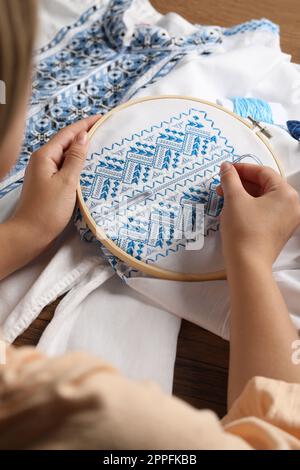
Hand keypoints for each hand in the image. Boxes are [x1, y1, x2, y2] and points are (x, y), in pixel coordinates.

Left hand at [11, 115, 99, 246]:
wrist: (30, 234)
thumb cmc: (48, 210)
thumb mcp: (66, 182)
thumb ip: (75, 158)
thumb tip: (83, 137)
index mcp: (45, 156)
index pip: (68, 134)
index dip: (85, 125)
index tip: (102, 118)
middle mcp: (42, 161)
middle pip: (66, 142)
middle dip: (84, 135)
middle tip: (105, 131)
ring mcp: (43, 172)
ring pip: (66, 156)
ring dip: (81, 150)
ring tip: (100, 146)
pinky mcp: (47, 184)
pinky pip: (64, 168)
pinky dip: (77, 164)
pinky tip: (87, 167)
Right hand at [217, 162, 299, 269]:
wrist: (247, 265)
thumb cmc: (243, 231)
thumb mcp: (234, 199)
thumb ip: (230, 179)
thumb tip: (226, 167)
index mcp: (286, 194)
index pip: (263, 173)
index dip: (242, 169)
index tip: (226, 169)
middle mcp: (292, 206)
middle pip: (264, 185)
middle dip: (241, 183)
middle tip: (222, 184)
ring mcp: (287, 220)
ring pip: (263, 199)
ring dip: (243, 195)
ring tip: (224, 196)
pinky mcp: (278, 231)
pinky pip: (264, 212)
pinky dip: (249, 207)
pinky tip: (233, 208)